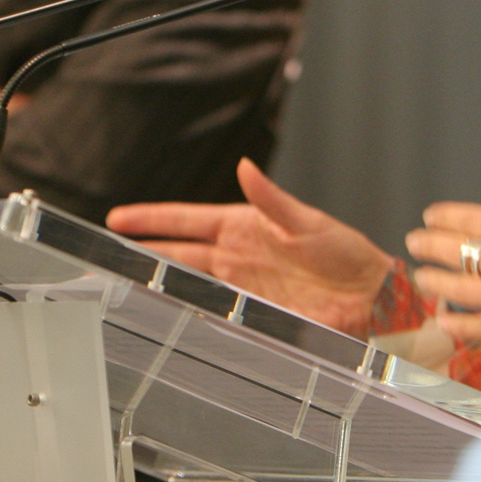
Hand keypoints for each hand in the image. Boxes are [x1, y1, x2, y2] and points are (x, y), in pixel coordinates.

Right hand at [107, 159, 394, 336]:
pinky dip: (192, 310)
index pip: (189, 219)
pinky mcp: (255, 312)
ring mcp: (245, 285)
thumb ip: (272, 199)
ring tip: (128, 279)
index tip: (120, 217)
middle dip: (145, 249)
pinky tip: (171, 311)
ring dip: (162, 278)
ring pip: (191, 280)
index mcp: (247, 225)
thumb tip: (245, 169)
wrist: (371, 295)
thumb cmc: (348, 252)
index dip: (154, 219)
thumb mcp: (308, 221)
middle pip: (180, 251)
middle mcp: (239, 255)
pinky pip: (216, 311)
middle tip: (109, 250)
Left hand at [406, 134, 480, 355]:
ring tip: (420, 278)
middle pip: (457, 253)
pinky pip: (479, 328)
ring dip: (435, 282)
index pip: (472, 220)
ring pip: (459, 290)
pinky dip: (458, 325)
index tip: (430, 216)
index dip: (447, 217)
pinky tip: (444, 322)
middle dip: (430, 246)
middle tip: (413, 243)